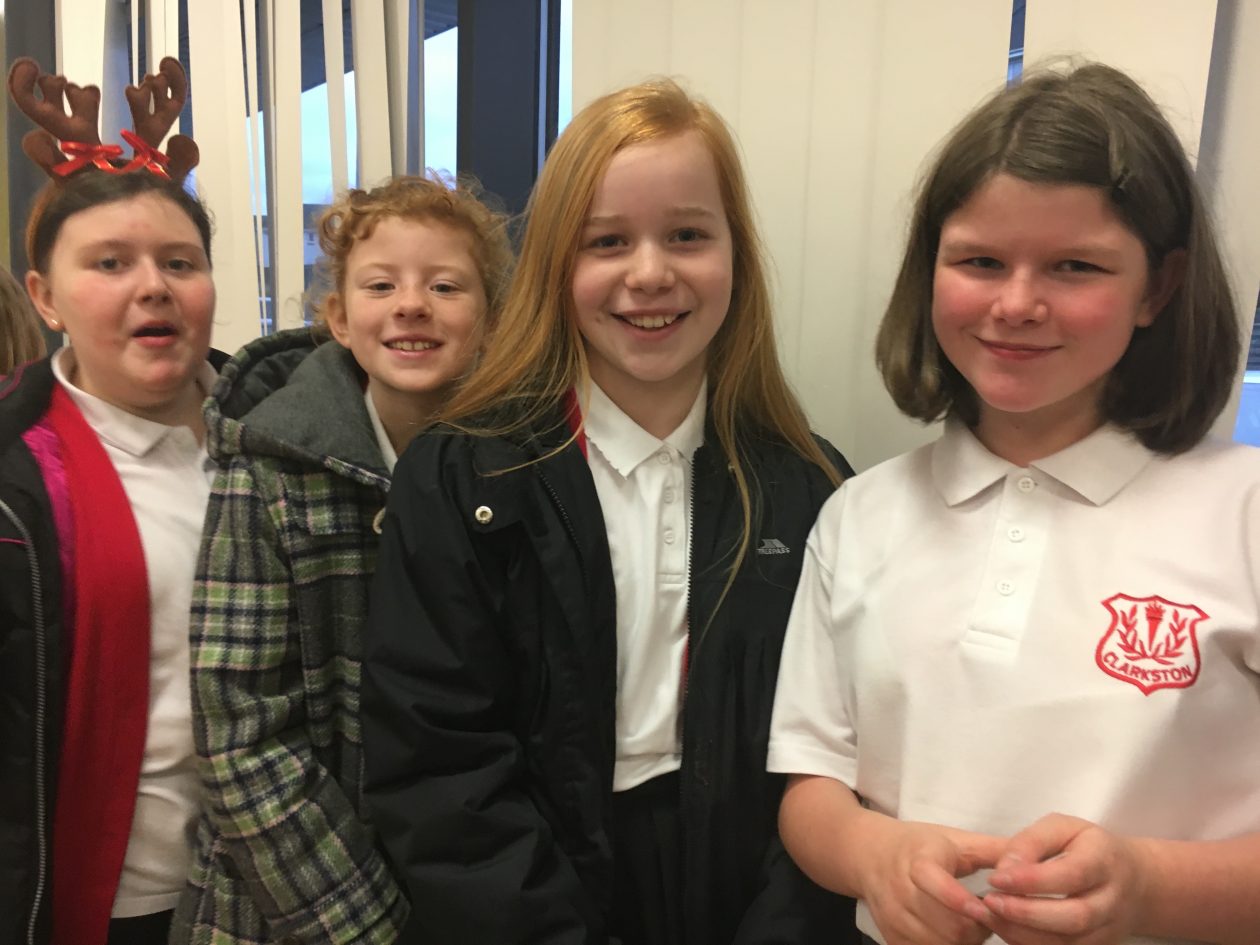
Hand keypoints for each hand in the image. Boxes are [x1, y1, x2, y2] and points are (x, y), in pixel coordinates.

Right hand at [861, 821, 1003, 944]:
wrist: (869, 854)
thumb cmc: (919, 845)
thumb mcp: (955, 839)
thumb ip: (995, 850)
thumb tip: (1034, 861)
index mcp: (917, 860)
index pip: (936, 883)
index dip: (961, 900)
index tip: (987, 907)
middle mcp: (899, 890)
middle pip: (947, 926)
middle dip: (977, 927)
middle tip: (988, 915)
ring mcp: (893, 918)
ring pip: (939, 944)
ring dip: (965, 942)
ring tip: (972, 924)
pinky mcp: (891, 937)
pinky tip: (953, 934)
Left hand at [980, 813, 1148, 944]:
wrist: (1134, 881)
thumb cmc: (1088, 848)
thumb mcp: (1062, 827)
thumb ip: (1031, 842)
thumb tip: (1004, 869)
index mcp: (1104, 860)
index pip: (1071, 875)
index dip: (1031, 880)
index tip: (996, 878)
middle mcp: (1112, 899)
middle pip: (1074, 917)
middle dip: (1027, 913)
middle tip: (990, 901)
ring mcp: (1108, 929)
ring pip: (1068, 942)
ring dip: (1022, 932)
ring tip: (989, 914)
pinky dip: (1029, 943)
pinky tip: (1004, 927)